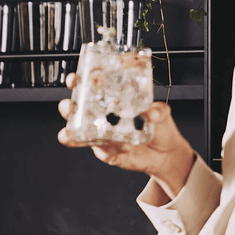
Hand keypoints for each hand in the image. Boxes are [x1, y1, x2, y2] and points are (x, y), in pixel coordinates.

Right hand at [56, 72, 195, 196]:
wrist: (166, 154)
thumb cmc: (160, 128)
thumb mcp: (162, 113)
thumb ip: (158, 110)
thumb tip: (151, 113)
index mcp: (112, 102)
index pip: (91, 89)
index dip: (79, 83)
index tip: (75, 79)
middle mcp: (104, 118)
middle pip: (78, 111)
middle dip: (68, 107)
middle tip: (69, 106)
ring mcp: (104, 136)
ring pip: (81, 134)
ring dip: (71, 133)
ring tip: (68, 133)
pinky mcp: (109, 153)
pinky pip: (100, 151)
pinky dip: (99, 148)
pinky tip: (100, 146)